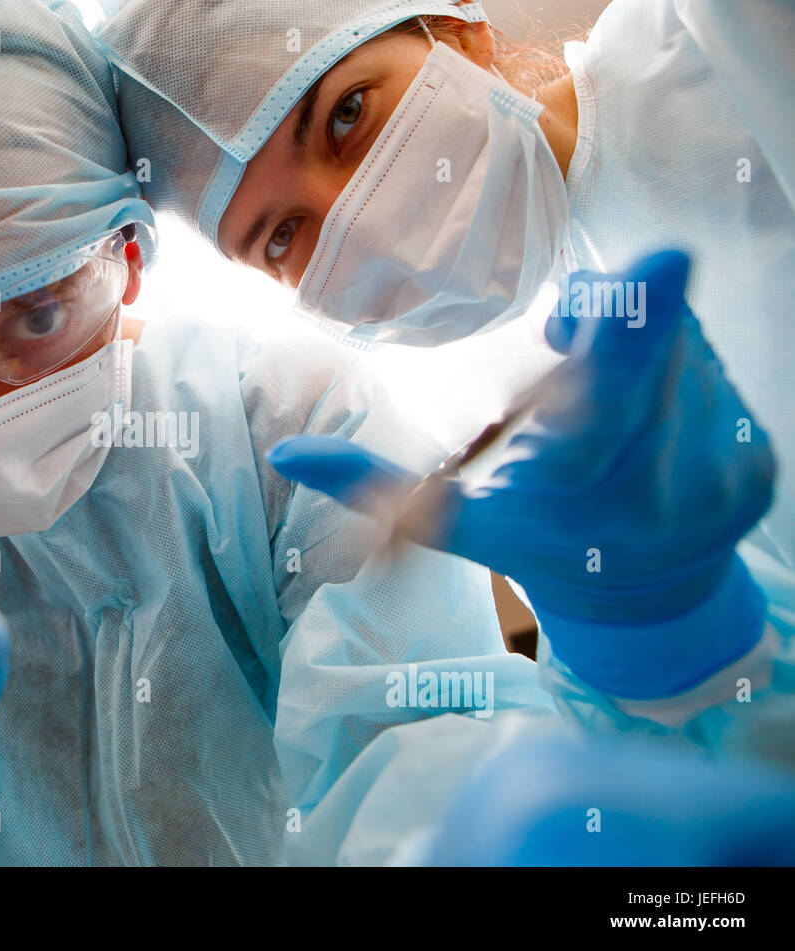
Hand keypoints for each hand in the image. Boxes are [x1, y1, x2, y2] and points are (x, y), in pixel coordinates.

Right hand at [269, 251, 773, 693]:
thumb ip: (373, 486)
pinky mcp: (760, 461)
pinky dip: (677, 371)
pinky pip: (716, 371)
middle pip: (652, 348)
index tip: (663, 264)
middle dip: (612, 320)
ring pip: (687, 350)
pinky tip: (653, 415)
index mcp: (577, 488)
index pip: (609, 403)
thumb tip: (289, 452)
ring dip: (641, 348)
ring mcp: (722, 470)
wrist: (642, 600)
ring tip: (608, 399)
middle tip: (578, 337)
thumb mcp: (453, 522)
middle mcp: (664, 479)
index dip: (634, 332)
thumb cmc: (533, 543)